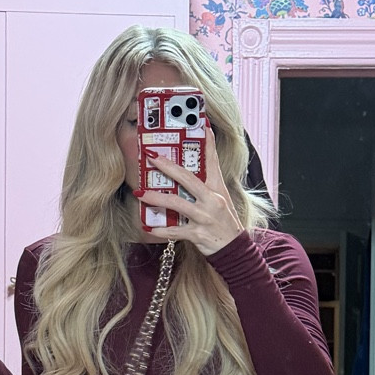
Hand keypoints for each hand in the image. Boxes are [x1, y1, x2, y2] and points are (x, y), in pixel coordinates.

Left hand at [137, 127, 242, 256]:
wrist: (234, 249)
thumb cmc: (224, 222)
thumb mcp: (220, 199)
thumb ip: (205, 185)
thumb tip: (185, 173)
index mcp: (217, 188)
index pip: (212, 161)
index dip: (207, 142)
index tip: (201, 125)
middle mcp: (212, 200)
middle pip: (188, 179)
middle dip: (168, 167)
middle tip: (151, 157)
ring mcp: (205, 216)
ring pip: (177, 203)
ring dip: (156, 198)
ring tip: (140, 193)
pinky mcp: (199, 234)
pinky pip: (175, 231)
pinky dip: (161, 230)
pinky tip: (149, 227)